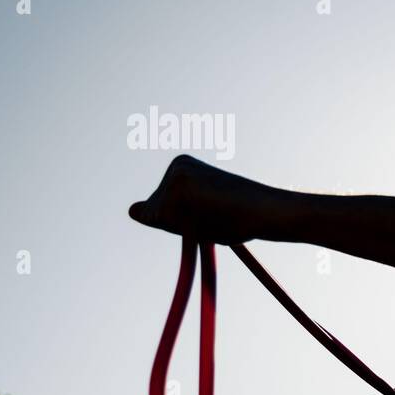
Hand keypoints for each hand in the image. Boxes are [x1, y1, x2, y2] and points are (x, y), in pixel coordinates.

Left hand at [129, 154, 278, 242]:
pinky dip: (185, 228)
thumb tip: (131, 211)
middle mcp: (174, 167)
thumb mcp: (200, 213)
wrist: (264, 209)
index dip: (187, 221)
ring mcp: (174, 176)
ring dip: (185, 228)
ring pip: (161, 219)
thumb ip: (166, 213)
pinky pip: (166, 222)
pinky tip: (208, 215)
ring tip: (214, 217)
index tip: (213, 212)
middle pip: (157, 212)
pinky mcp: (176, 188)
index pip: (163, 208)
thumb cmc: (240, 215)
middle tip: (215, 215)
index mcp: (182, 168)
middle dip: (182, 224)